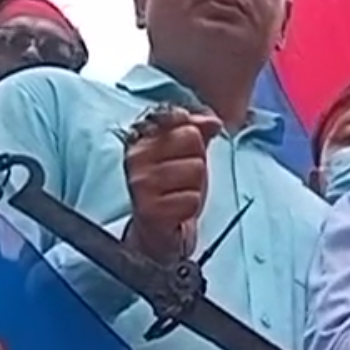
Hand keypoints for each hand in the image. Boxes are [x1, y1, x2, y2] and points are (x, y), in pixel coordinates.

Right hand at [122, 106, 220, 261]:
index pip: (179, 117)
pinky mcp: (149, 209)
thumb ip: (198, 130)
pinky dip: (191, 207)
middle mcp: (135, 157)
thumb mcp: (186, 154)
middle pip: (192, 139)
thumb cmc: (172, 188)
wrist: (159, 232)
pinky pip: (192, 198)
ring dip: (195, 186)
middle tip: (182, 178)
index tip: (189, 144)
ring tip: (179, 193)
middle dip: (197, 160)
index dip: (194, 131)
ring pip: (195, 168)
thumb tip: (213, 122)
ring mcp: (140, 183)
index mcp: (141, 138)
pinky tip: (177, 210)